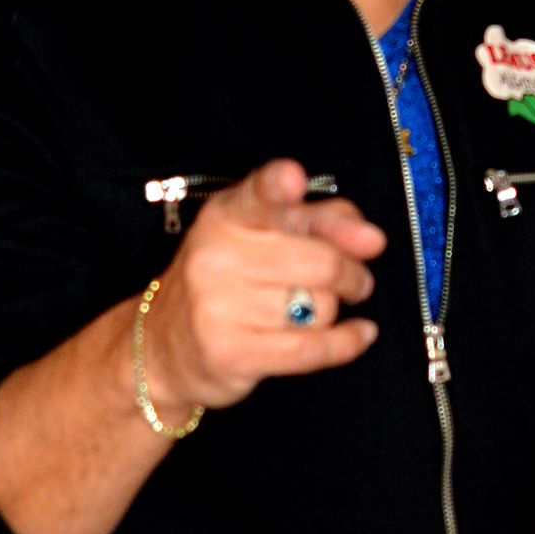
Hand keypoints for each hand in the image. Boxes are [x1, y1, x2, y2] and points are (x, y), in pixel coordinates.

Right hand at [142, 159, 385, 413]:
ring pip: (321, 307)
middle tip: (354, 281)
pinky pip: (312, 347)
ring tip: (312, 311)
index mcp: (225, 216)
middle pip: (322, 262)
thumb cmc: (227, 284)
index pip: (257, 196)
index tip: (292, 180)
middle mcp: (216, 256)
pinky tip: (360, 334)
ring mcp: (218, 306)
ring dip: (332, 311)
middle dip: (352, 274)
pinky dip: (347, 342)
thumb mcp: (261, 236)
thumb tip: (369, 237)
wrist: (165, 349)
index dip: (277, 186)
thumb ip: (317, 220)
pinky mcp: (231, 354)